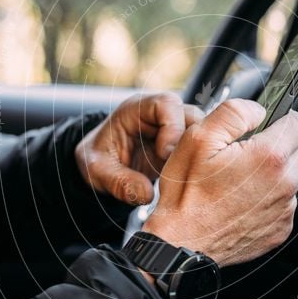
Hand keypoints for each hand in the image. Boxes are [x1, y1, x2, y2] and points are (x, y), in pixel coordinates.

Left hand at [75, 93, 203, 204]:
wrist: (97, 167)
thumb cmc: (95, 161)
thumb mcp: (97, 172)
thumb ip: (118, 182)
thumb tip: (146, 195)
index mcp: (137, 110)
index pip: (166, 104)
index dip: (172, 126)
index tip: (165, 154)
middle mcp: (159, 116)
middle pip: (191, 115)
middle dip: (192, 141)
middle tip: (184, 168)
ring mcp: (173, 131)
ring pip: (202, 132)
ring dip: (199, 153)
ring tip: (188, 176)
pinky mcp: (181, 147)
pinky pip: (200, 149)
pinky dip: (199, 163)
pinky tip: (191, 180)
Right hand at [142, 99, 297, 266]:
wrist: (181, 242)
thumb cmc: (187, 194)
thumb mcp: (199, 138)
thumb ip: (234, 113)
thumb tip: (258, 109)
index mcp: (269, 158)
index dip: (280, 119)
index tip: (264, 125)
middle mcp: (284, 184)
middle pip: (295, 150)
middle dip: (274, 147)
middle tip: (241, 156)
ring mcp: (284, 210)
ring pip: (288, 178)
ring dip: (270, 175)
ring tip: (236, 182)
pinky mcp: (280, 229)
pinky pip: (281, 204)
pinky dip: (265, 200)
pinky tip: (240, 202)